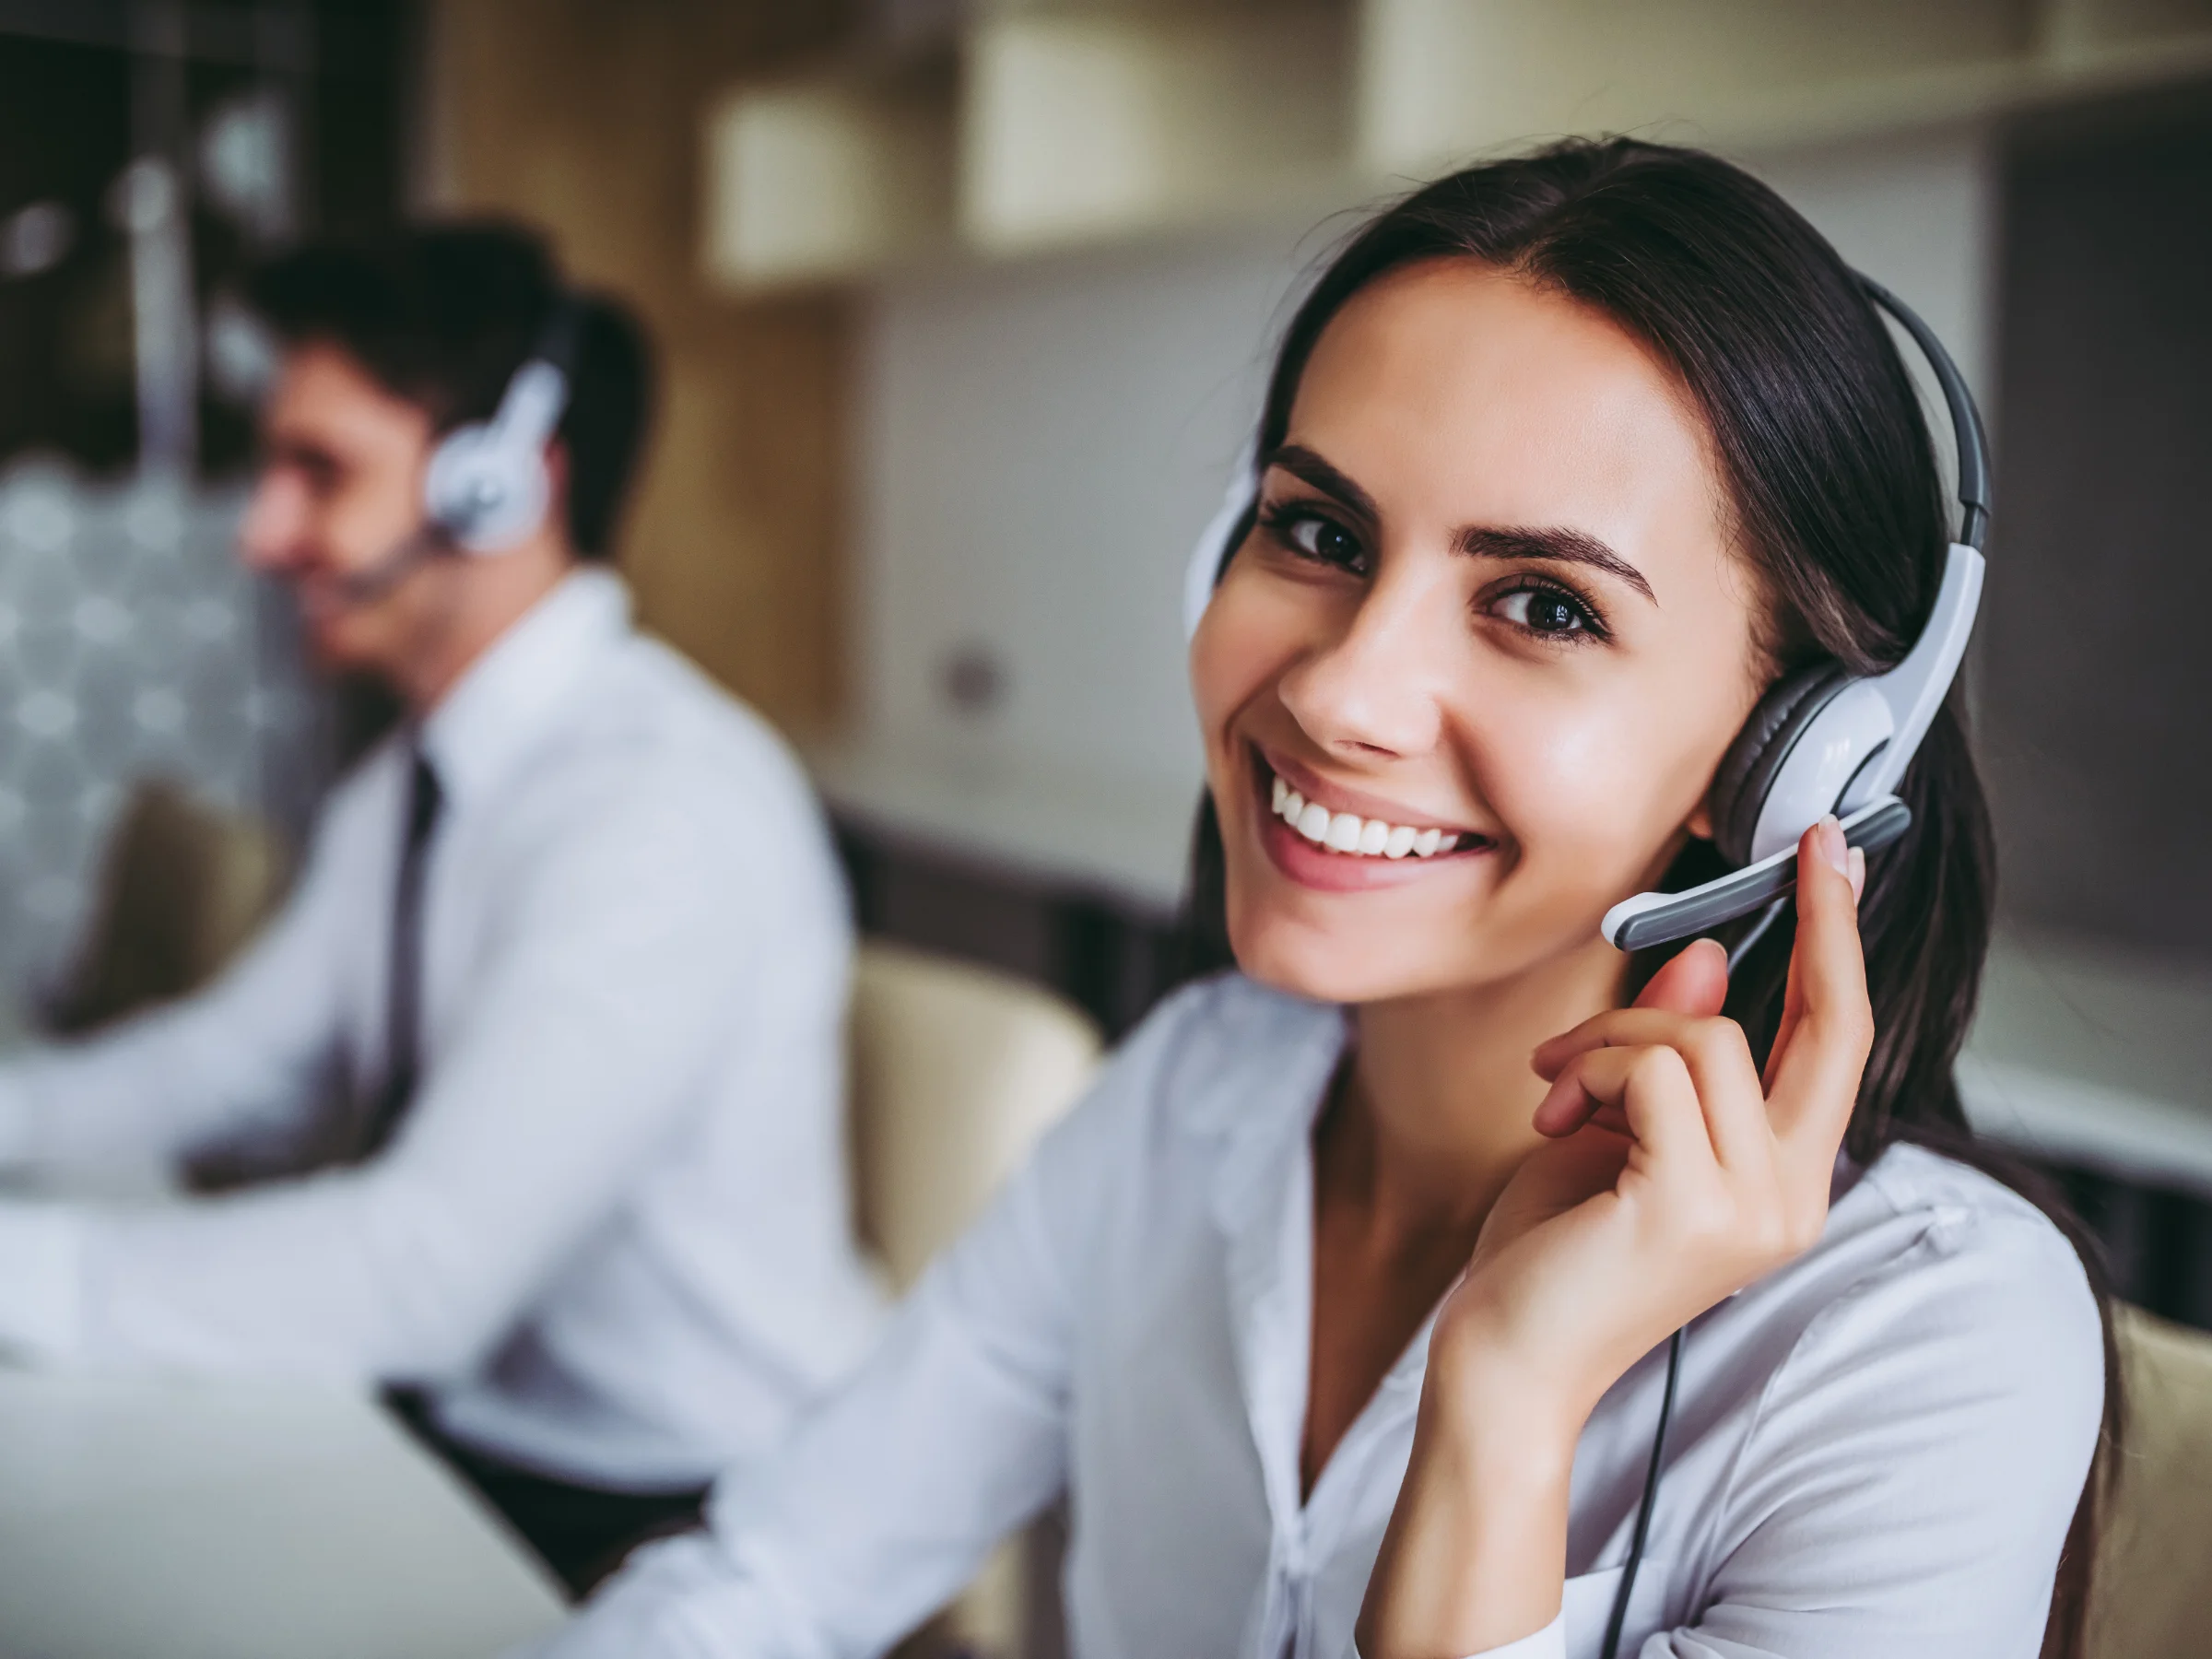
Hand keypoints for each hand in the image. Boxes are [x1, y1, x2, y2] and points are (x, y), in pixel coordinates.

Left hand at [1359, 819, 1870, 1657]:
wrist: (1503, 1357)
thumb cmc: (1551, 1251)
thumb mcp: (1613, 1126)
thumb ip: (1669, 1053)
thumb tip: (1710, 957)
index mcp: (1784, 1181)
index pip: (1840, 1047)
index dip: (1842, 946)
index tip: (1834, 856)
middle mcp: (1793, 1198)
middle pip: (1832, 1027)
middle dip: (1821, 923)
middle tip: (1803, 844)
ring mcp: (1754, 1208)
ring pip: (1707, 1035)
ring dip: (1612, 1038)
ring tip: (1557, 1089)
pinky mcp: (1696, 1206)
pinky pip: (1654, 1068)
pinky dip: (1593, 1068)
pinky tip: (1554, 1116)